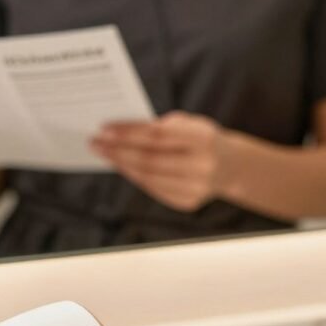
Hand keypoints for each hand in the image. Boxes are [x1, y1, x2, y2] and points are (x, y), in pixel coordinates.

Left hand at [90, 111, 228, 210]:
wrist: (230, 166)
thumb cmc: (200, 138)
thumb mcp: (189, 123)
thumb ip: (161, 126)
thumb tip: (121, 131)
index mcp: (203, 138)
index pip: (158, 135)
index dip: (129, 132)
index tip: (104, 128)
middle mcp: (202, 166)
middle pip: (150, 159)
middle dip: (118, 150)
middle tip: (95, 142)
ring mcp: (196, 188)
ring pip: (149, 177)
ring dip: (122, 165)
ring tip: (104, 153)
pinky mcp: (188, 203)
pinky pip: (153, 189)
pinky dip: (134, 177)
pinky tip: (121, 166)